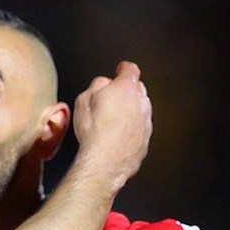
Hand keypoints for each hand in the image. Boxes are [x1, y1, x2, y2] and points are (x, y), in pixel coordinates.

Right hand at [72, 61, 152, 191]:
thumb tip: (102, 84)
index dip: (123, 68)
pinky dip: (130, 129)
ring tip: (110, 121)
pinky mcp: (145, 140)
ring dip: (129, 111)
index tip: (120, 69)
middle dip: (127, 91)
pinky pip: (139, 129)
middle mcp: (141, 102)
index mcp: (126, 88)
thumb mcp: (83, 100)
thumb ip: (96, 86)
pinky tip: (115, 136)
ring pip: (140, 110)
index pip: (130, 70)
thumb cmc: (94, 130)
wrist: (105, 160)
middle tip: (110, 98)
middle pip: (137, 89)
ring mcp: (146, 122)